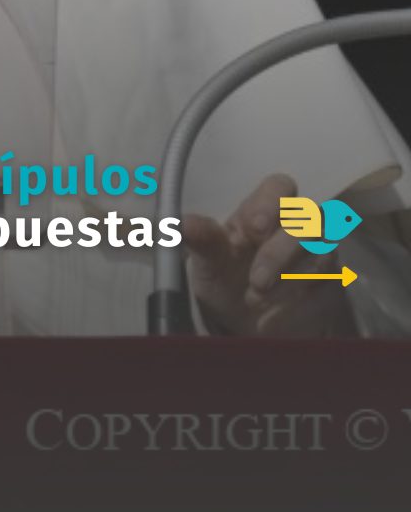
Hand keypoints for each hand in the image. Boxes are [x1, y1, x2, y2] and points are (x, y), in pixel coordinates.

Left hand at [183, 173, 354, 335]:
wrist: (244, 325)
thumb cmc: (226, 279)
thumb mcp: (208, 262)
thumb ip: (202, 240)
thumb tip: (181, 224)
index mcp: (260, 212)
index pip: (280, 186)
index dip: (272, 202)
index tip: (254, 228)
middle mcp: (294, 227)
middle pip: (310, 217)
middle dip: (280, 250)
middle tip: (256, 280)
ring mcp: (316, 254)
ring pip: (322, 251)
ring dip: (288, 278)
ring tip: (256, 298)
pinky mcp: (330, 284)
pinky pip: (328, 284)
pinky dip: (298, 299)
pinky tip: (273, 313)